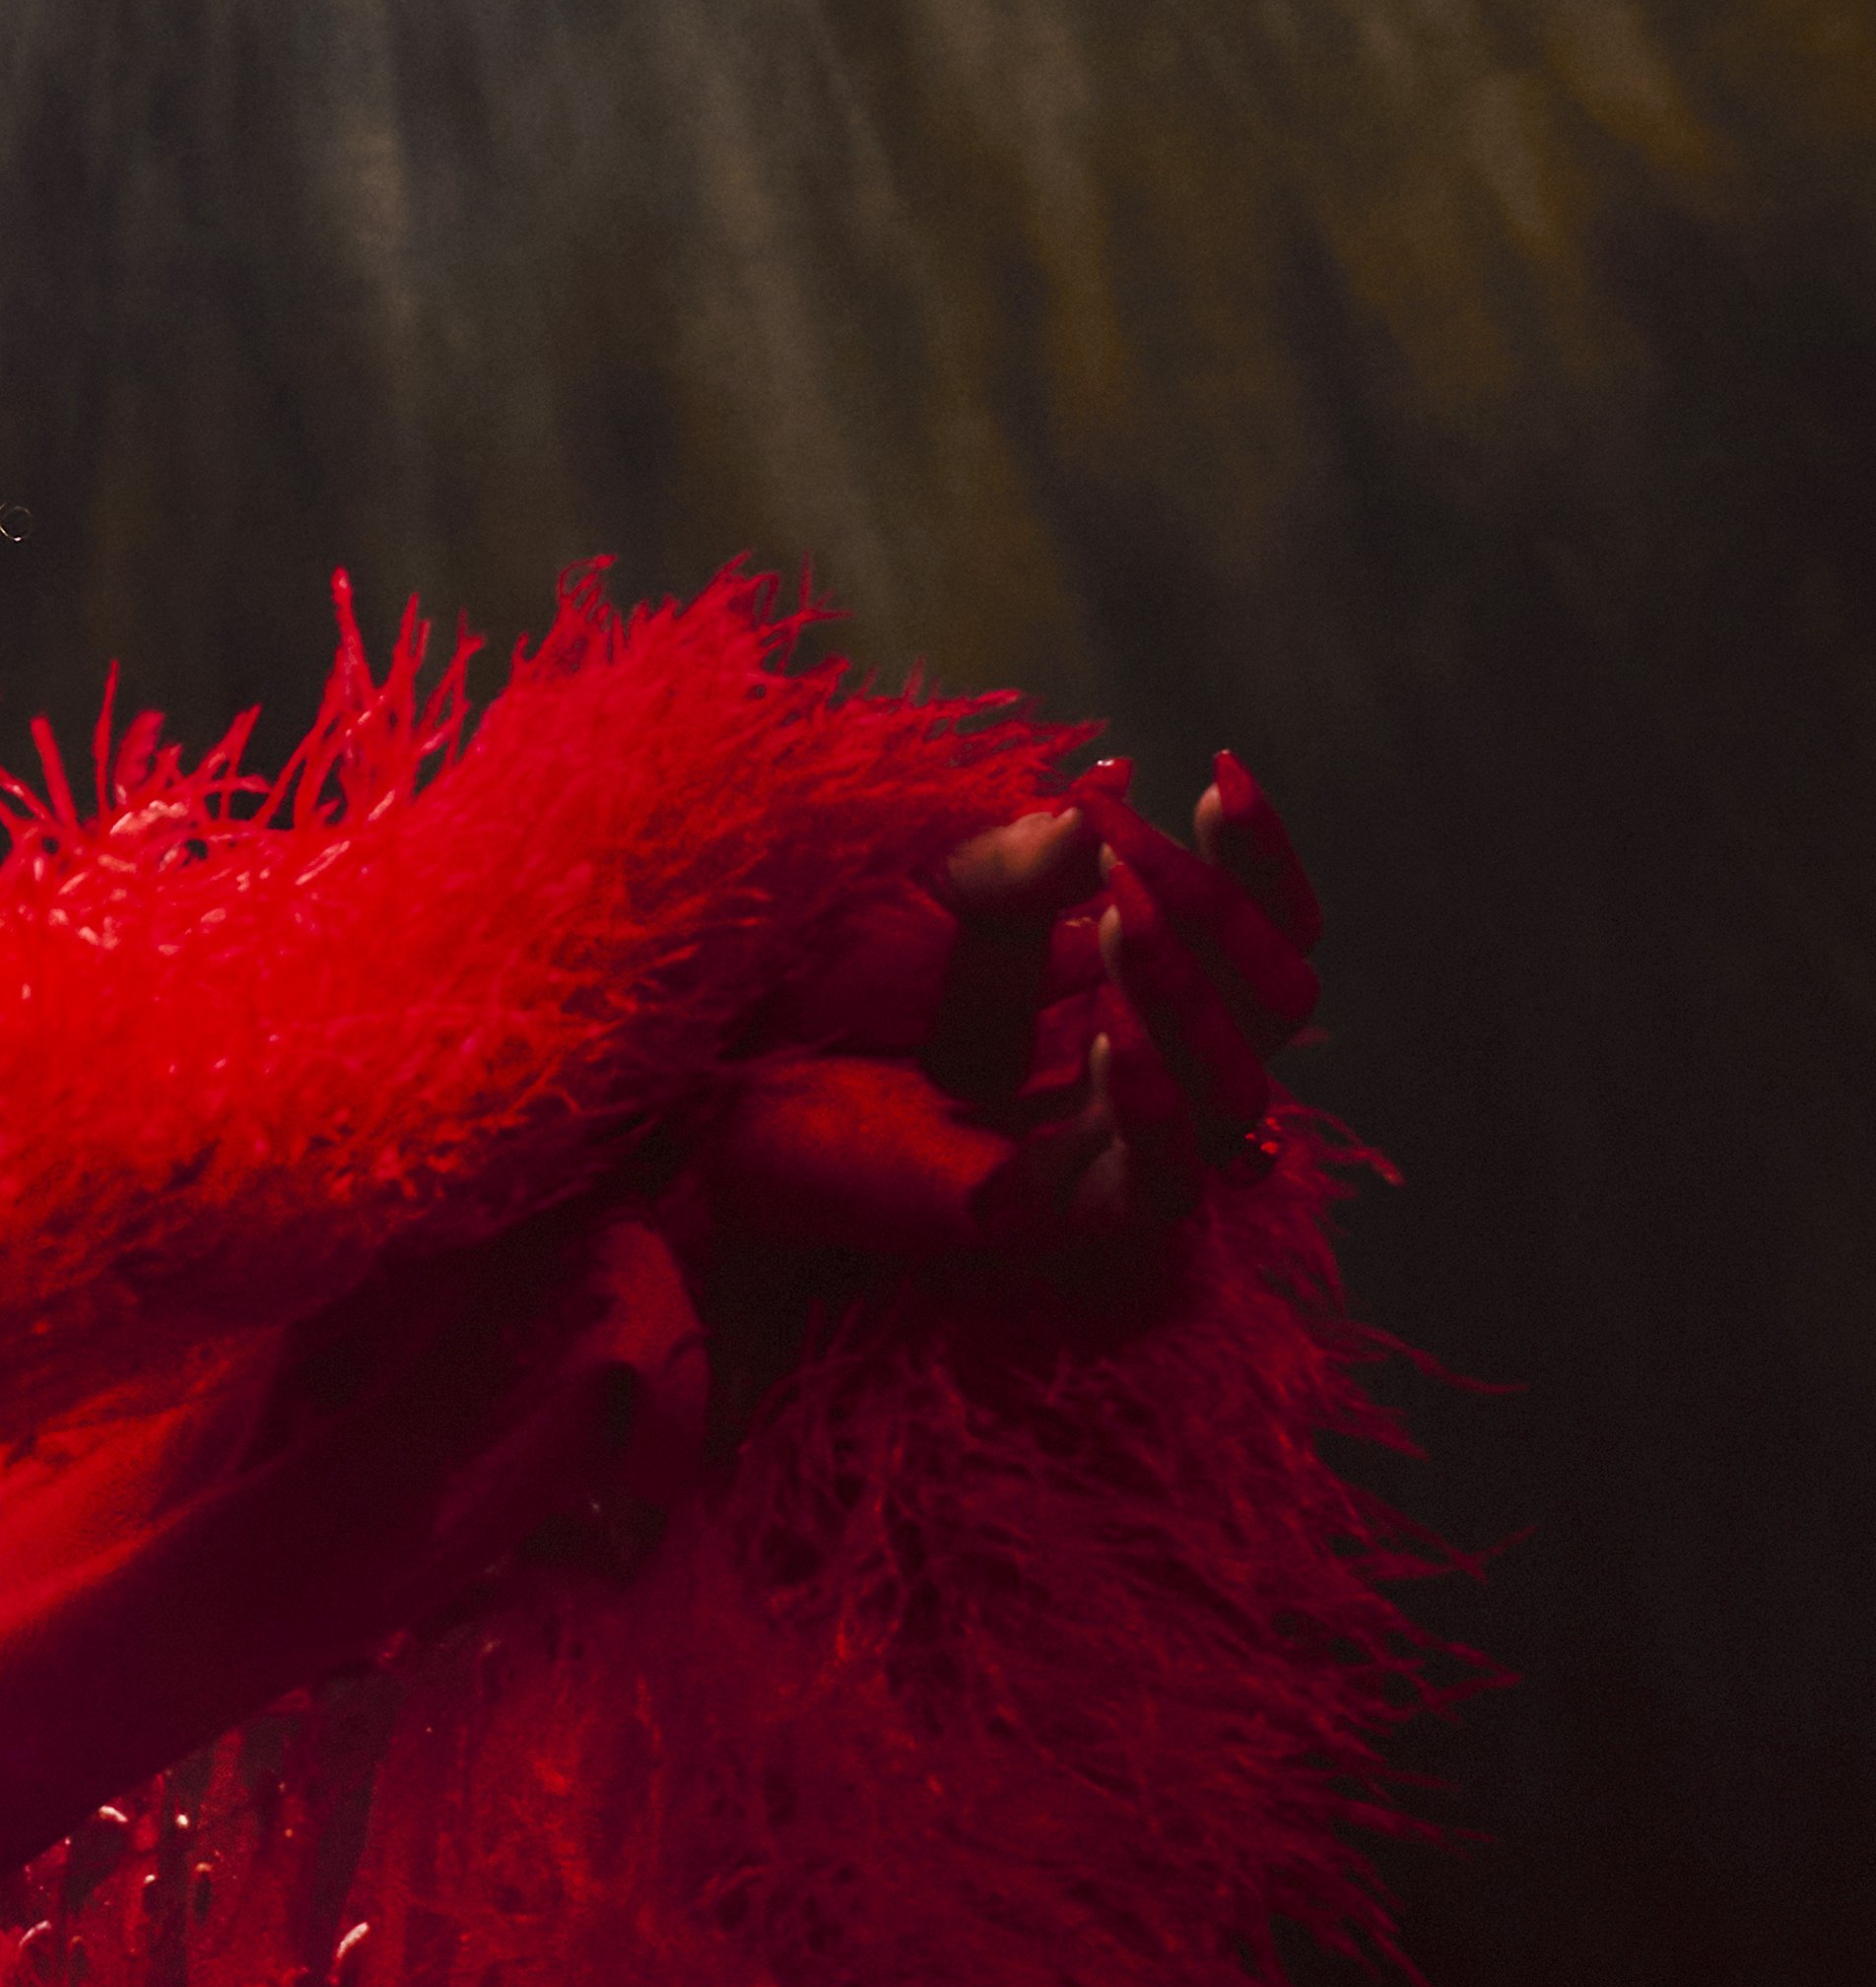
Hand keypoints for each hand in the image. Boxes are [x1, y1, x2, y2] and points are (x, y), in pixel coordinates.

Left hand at [686, 750, 1326, 1262]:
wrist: (706, 1073)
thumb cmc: (808, 980)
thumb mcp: (931, 891)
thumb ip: (1027, 854)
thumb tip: (1118, 777)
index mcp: (1132, 988)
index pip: (1264, 931)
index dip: (1260, 857)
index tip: (1219, 771)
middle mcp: (1141, 1068)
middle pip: (1280, 999)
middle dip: (1221, 911)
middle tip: (1133, 857)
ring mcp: (1105, 1146)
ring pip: (1241, 1085)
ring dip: (1190, 989)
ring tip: (1122, 916)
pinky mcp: (1057, 1215)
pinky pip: (1165, 1178)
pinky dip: (1154, 1101)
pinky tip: (1115, 1035)